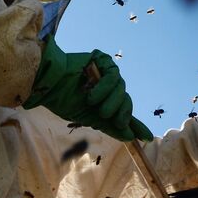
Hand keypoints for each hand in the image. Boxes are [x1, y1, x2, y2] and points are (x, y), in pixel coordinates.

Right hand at [24, 38, 152, 140]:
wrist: (49, 86)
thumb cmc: (66, 101)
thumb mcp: (90, 118)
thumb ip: (111, 126)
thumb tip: (130, 137)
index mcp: (106, 101)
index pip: (125, 112)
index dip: (136, 124)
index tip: (148, 138)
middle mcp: (108, 87)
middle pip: (126, 101)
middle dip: (118, 111)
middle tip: (105, 115)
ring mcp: (106, 72)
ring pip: (121, 89)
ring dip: (109, 100)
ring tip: (92, 103)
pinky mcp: (102, 60)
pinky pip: (113, 75)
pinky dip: (104, 87)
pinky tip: (91, 93)